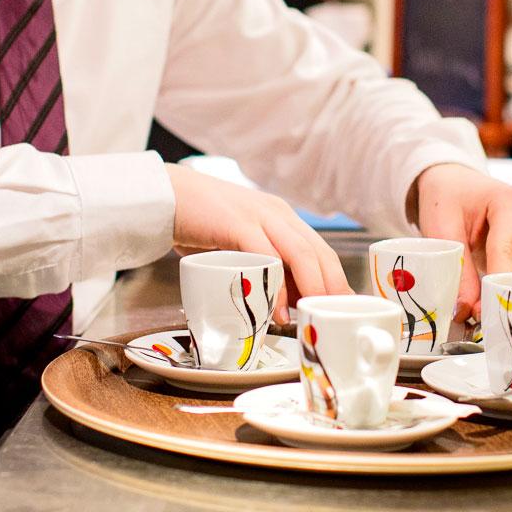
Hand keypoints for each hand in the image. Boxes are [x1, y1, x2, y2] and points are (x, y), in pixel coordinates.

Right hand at [166, 164, 351, 322]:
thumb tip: (281, 306)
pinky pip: (266, 256)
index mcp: (282, 217)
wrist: (165, 194)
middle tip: (339, 316)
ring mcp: (260, 216)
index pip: (320, 250)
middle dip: (333, 287)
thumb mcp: (239, 245)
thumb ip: (260, 266)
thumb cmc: (201, 224)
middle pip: (319, 252)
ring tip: (310, 318)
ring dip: (310, 289)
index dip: (336, 279)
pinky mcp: (238, 223)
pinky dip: (276, 285)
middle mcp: (278, 214)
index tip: (346, 306)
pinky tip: (278, 308)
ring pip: (300, 253)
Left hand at [412, 163, 511, 321]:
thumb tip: (467, 310)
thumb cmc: (447, 197)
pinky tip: (505, 308)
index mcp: (510, 202)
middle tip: (491, 322)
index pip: (508, 251)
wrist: (452, 182)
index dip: (497, 286)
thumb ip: (457, 268)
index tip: (482, 312)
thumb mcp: (441, 226)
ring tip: (497, 319)